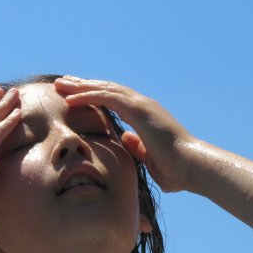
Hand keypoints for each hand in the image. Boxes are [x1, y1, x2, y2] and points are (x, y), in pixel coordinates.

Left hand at [54, 76, 196, 192]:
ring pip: (104, 89)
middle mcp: (142, 105)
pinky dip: (88, 96)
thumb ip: (137, 146)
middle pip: (106, 89)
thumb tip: (125, 138)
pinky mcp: (139, 109)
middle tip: (62, 82)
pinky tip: (71, 99)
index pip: (113, 100)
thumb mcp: (149, 158)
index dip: (93, 96)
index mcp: (143, 116)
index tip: (74, 96)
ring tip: (60, 84)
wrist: (192, 166)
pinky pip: (108, 97)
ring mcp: (141, 105)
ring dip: (80, 86)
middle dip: (82, 85)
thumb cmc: (176, 169)